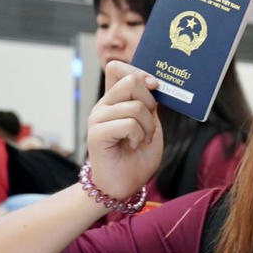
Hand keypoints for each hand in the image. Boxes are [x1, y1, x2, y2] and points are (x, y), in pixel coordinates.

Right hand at [86, 60, 163, 199]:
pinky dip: (139, 137)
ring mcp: (98, 118)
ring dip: (148, 127)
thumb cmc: (138, 156)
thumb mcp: (150, 124)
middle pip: (131, 81)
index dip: (139, 71)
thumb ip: (149, 104)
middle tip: (149, 125)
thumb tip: (153, 82)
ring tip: (142, 140)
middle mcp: (104, 105)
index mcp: (115, 100)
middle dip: (150, 102)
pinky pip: (129, 124)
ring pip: (135, 107)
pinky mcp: (97, 134)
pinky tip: (133, 146)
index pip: (117, 68)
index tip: (155, 86)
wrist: (124, 185)